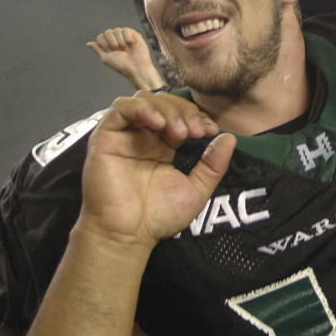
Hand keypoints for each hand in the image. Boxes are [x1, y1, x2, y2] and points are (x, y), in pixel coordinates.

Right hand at [79, 90, 235, 249]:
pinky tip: (158, 124)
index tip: (211, 130)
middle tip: (196, 131)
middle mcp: (143, 136)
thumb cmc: (158, 216)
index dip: (197, 116)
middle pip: (165, 103)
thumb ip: (213, 164)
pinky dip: (142, 108)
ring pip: (144, 100)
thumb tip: (230, 138)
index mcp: (162, 145)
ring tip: (179, 132)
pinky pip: (120, 108)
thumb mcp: (196, 189)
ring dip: (167, 109)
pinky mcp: (105, 137)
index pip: (180, 115)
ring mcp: (124, 135)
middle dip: (185, 112)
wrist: (127, 236)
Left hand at [88, 27, 164, 90]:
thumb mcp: (106, 58)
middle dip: (112, 42)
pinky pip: (126, 30)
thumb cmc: (121, 65)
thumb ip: (98, 49)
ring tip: (126, 49)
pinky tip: (131, 44)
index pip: (100, 37)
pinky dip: (127, 38)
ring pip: (117, 30)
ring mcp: (125, 36)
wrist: (136, 67)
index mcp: (108, 45)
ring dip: (120, 41)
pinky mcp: (134, 35)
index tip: (110, 52)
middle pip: (108, 32)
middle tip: (119, 50)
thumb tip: (88, 43)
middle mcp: (116, 39)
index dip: (104, 44)